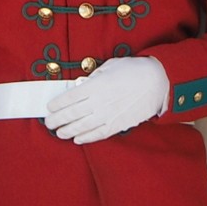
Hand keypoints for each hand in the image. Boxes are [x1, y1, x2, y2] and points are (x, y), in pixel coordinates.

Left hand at [45, 57, 168, 143]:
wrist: (158, 83)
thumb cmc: (134, 70)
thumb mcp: (110, 66)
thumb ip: (94, 77)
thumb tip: (82, 85)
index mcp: (95, 86)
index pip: (69, 97)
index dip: (57, 104)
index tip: (50, 107)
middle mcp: (99, 102)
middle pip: (72, 114)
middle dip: (57, 119)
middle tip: (48, 123)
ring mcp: (108, 115)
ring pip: (82, 126)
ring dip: (68, 130)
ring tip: (59, 133)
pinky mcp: (118, 125)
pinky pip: (98, 134)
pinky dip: (87, 138)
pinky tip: (78, 139)